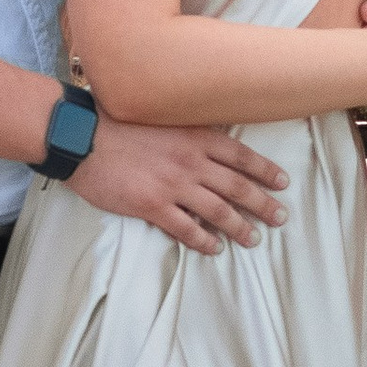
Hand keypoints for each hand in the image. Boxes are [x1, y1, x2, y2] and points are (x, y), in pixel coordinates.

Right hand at [71, 118, 288, 254]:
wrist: (83, 137)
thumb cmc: (117, 122)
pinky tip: (215, 249)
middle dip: (263, 204)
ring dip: (240, 228)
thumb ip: (188, 131)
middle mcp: (191, 162)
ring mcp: (174, 186)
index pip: (241, 156)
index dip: (265, 171)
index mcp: (195, 137)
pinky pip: (186, 229)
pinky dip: (204, 241)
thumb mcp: (162, 117)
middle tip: (281, 217)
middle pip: (238, 187)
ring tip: (254, 239)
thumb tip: (210, 140)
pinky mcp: (153, 206)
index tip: (282, 182)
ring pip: (218, 212)